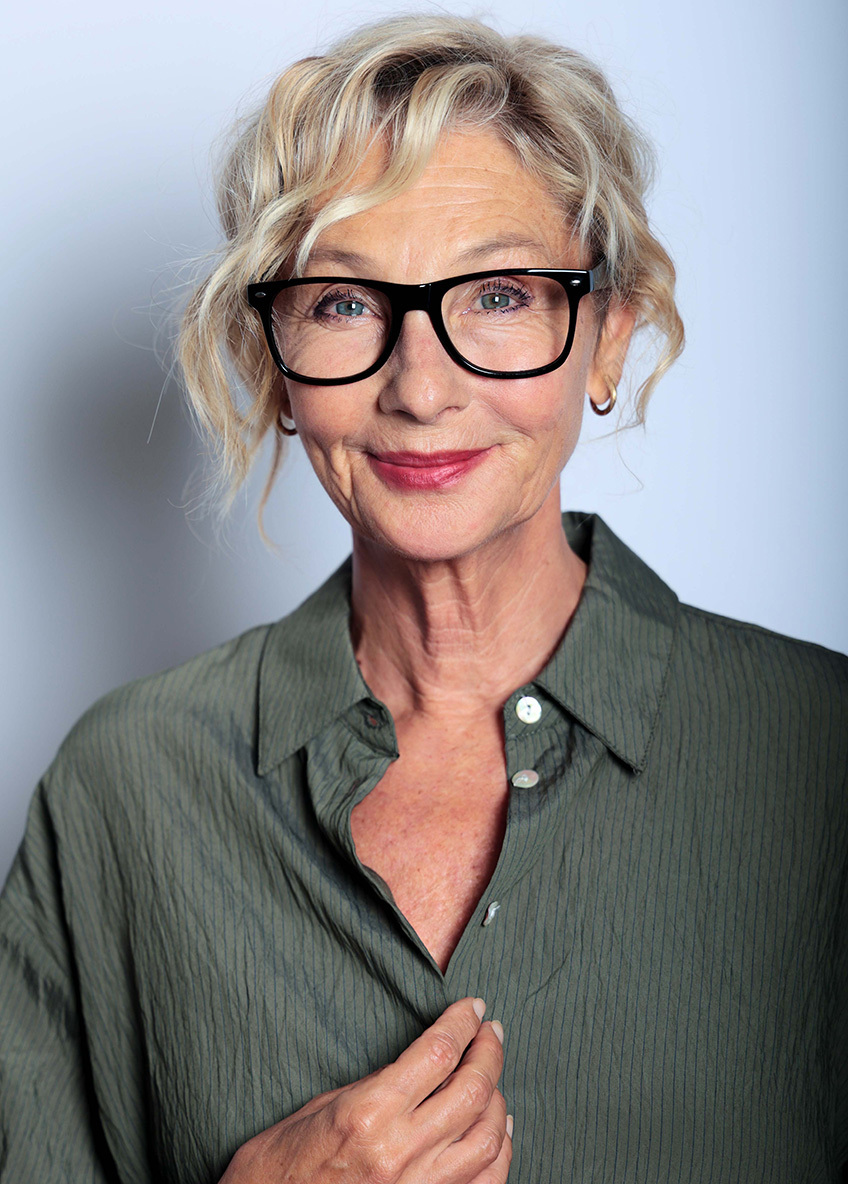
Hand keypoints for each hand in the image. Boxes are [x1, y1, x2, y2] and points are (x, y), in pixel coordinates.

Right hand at [218, 996, 511, 1182]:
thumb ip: (374, 1087)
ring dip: (498, 1097)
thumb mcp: (320, 1110)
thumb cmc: (279, 1167)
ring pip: (487, 1137)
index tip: (473, 1007)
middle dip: (489, 1051)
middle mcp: (401, 1151)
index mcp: (370, 1113)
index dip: (462, 1023)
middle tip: (491, 1030)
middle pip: (472, 1090)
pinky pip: (485, 1182)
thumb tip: (417, 1065)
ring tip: (493, 1075)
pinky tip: (498, 1128)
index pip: (438, 1053)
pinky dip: (500, 1150)